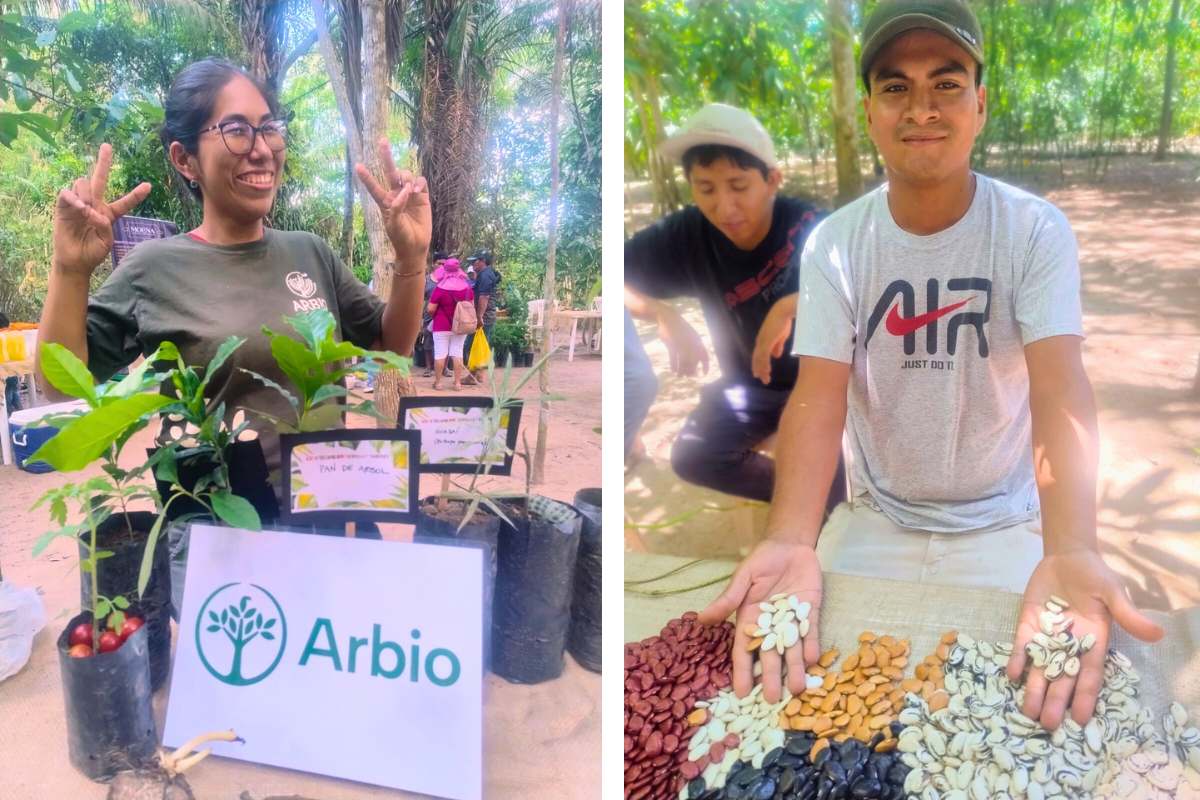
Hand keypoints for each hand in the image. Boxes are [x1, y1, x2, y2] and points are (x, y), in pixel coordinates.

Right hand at [52, 143, 150, 277]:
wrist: (76, 261)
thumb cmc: (92, 252)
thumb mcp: (106, 241)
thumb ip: (105, 226)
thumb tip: (94, 212)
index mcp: (109, 214)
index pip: (125, 202)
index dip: (136, 195)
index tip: (149, 186)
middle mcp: (94, 204)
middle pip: (99, 179)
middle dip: (103, 162)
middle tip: (107, 146)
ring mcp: (78, 203)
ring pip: (82, 182)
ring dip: (87, 192)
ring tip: (88, 208)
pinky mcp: (64, 207)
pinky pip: (67, 193)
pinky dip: (74, 198)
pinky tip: (81, 207)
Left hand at [355, 137, 431, 263]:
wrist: (416, 246)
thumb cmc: (401, 238)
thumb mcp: (393, 225)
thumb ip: (396, 208)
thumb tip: (404, 191)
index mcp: (385, 202)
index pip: (374, 187)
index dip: (366, 177)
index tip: (357, 166)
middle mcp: (396, 195)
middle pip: (390, 172)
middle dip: (386, 156)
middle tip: (382, 141)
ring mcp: (410, 194)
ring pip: (406, 175)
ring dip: (407, 178)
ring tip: (410, 191)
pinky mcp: (422, 196)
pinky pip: (420, 182)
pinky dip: (418, 183)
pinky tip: (417, 191)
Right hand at [657, 309, 708, 376]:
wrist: (668, 318)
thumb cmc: (679, 328)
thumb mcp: (690, 336)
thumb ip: (694, 347)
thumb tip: (695, 362)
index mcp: (697, 341)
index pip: (704, 356)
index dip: (705, 366)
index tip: (704, 374)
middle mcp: (690, 343)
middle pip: (693, 362)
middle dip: (691, 371)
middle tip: (688, 376)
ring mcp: (681, 344)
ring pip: (683, 362)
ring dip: (682, 370)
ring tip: (679, 375)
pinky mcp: (671, 344)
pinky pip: (674, 358)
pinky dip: (673, 365)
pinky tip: (673, 371)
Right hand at [698, 539, 822, 702]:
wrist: (790, 545)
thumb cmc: (761, 561)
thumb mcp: (742, 578)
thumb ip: (728, 600)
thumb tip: (701, 618)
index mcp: (750, 619)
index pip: (744, 650)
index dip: (742, 671)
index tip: (742, 693)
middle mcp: (770, 626)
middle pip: (770, 656)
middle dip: (771, 677)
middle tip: (773, 700)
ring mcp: (792, 621)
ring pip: (792, 650)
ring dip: (794, 669)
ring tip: (797, 689)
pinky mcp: (811, 612)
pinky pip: (811, 633)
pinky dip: (812, 645)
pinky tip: (812, 660)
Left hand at [752, 296, 796, 384]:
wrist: (784, 311)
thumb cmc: (783, 321)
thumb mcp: (781, 336)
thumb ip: (777, 345)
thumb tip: (776, 356)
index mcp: (763, 340)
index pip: (759, 354)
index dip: (759, 364)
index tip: (760, 373)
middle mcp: (760, 341)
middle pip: (757, 358)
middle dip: (759, 369)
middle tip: (761, 379)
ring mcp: (763, 341)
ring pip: (760, 359)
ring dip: (762, 370)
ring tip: (766, 379)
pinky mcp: (767, 341)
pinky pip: (764, 356)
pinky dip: (765, 364)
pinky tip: (767, 371)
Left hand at [1005, 550, 1163, 728]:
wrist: (1068, 556)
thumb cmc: (1095, 576)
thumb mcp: (1113, 594)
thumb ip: (1128, 615)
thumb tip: (1158, 634)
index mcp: (1094, 642)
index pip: (1090, 675)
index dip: (1085, 697)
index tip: (1080, 719)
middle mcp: (1070, 645)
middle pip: (1062, 678)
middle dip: (1055, 700)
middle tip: (1047, 725)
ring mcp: (1048, 636)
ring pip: (1040, 668)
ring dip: (1034, 688)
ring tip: (1027, 711)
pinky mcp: (1028, 624)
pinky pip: (1022, 646)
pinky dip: (1017, 659)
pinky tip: (1012, 674)